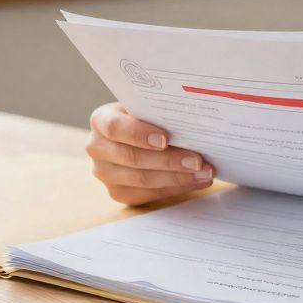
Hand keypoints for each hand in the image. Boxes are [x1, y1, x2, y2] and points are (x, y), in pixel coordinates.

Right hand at [85, 103, 214, 205]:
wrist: (134, 134)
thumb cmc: (145, 117)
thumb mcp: (146, 108)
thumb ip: (159, 112)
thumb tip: (192, 122)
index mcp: (101, 120)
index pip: (116, 128)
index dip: (140, 134)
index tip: (166, 139)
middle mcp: (97, 148)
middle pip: (132, 158)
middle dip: (169, 161)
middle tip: (198, 161)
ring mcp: (105, 174)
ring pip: (142, 180)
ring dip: (178, 178)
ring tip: (204, 173)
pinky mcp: (118, 192)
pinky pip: (148, 194)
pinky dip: (175, 188)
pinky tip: (195, 181)